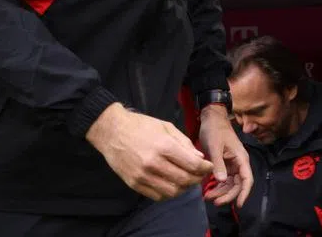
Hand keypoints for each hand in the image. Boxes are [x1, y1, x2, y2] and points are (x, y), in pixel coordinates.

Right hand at [87, 103, 212, 201]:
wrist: (112, 131)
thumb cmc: (141, 126)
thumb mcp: (166, 126)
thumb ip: (184, 143)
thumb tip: (199, 158)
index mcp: (164, 146)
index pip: (192, 164)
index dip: (205, 168)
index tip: (209, 166)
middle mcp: (153, 163)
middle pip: (184, 180)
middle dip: (197, 178)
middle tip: (200, 174)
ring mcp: (142, 176)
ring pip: (172, 191)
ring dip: (184, 188)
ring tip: (187, 180)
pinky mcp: (134, 184)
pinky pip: (157, 196)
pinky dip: (169, 193)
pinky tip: (172, 184)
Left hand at [198, 104, 252, 207]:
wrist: (211, 119)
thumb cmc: (215, 130)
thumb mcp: (215, 146)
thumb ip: (218, 164)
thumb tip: (222, 181)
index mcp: (241, 158)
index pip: (247, 179)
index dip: (244, 193)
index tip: (238, 205)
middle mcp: (239, 163)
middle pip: (238, 185)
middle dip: (228, 195)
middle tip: (214, 202)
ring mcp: (231, 165)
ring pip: (230, 184)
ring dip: (221, 192)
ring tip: (208, 197)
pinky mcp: (224, 165)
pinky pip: (223, 180)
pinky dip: (217, 186)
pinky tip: (209, 191)